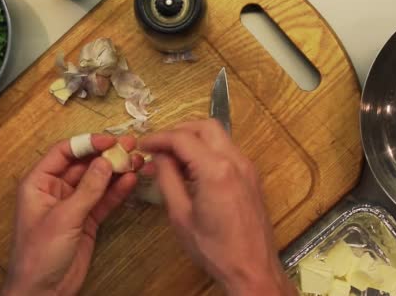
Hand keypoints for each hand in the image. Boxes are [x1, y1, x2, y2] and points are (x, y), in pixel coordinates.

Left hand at [3, 134, 141, 295]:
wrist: (43, 292)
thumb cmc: (38, 255)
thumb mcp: (63, 217)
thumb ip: (87, 189)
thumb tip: (105, 162)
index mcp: (39, 183)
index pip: (64, 153)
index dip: (87, 143)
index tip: (109, 140)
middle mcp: (55, 190)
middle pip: (84, 164)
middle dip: (106, 155)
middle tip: (130, 146)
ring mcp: (73, 205)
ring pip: (97, 181)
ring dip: (115, 171)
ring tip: (136, 161)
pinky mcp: (87, 220)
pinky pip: (104, 199)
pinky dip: (117, 190)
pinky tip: (130, 180)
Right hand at [140, 120, 295, 295]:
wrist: (252, 269)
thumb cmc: (215, 249)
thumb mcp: (181, 215)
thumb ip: (167, 179)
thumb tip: (159, 157)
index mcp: (216, 170)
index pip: (182, 138)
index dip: (158, 138)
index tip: (143, 145)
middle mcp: (236, 162)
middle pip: (205, 126)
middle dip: (178, 131)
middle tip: (158, 146)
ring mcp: (247, 168)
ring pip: (218, 136)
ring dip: (194, 139)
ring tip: (172, 159)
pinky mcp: (251, 177)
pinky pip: (227, 151)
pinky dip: (207, 151)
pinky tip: (191, 169)